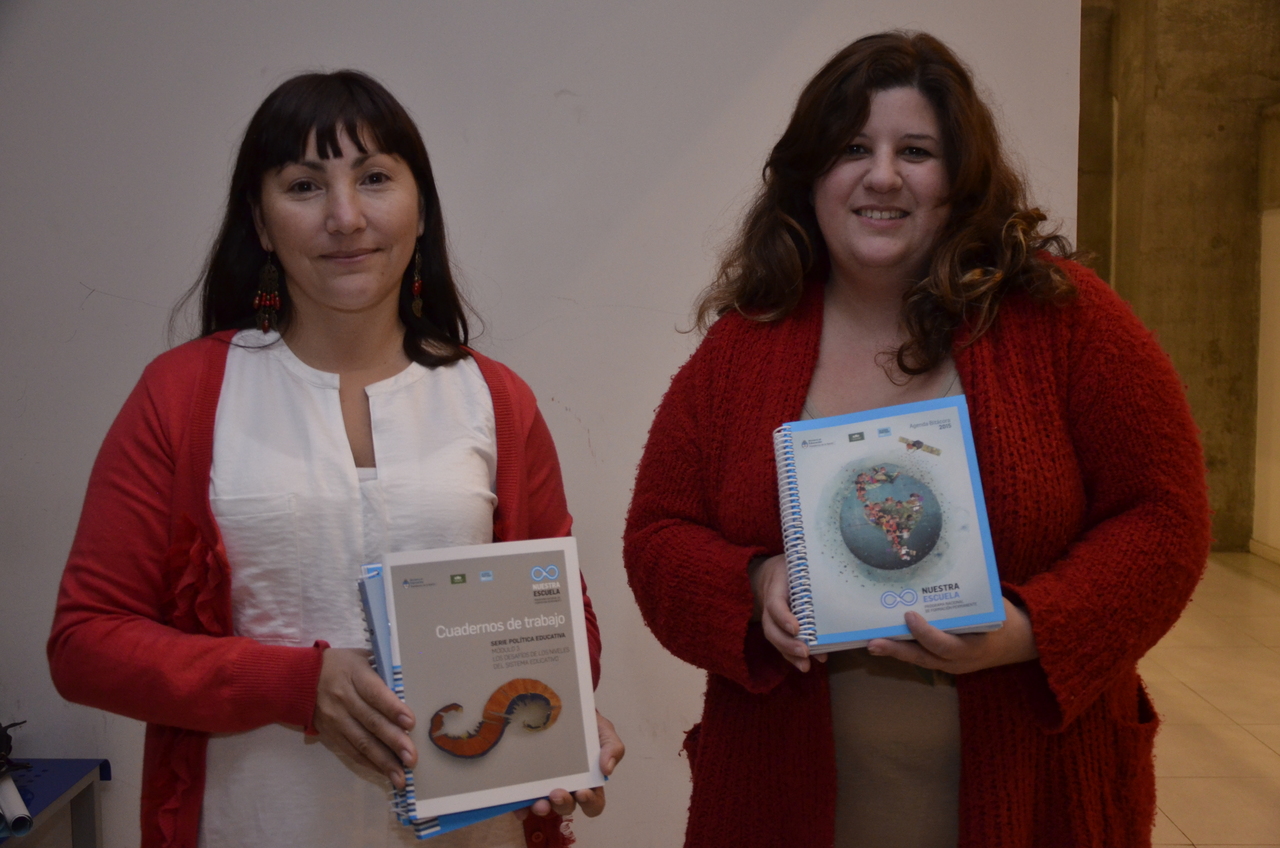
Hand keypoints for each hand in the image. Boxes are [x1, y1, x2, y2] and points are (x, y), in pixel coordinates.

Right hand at [312, 647, 416, 789]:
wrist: (300, 678)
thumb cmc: (341, 665)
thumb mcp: (361, 657)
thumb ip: (384, 670)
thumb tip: (410, 684)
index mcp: (354, 676)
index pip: (375, 694)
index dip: (392, 708)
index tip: (410, 723)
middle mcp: (344, 700)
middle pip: (371, 722)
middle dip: (394, 742)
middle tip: (412, 758)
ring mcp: (336, 719)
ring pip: (362, 743)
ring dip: (383, 761)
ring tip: (400, 777)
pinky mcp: (331, 734)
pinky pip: (351, 751)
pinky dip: (369, 764)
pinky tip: (384, 772)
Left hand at [516, 710, 624, 819]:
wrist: (562, 708)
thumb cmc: (586, 726)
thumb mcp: (604, 732)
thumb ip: (613, 748)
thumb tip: (607, 769)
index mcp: (589, 783)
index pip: (592, 803)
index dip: (589, 803)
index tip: (582, 792)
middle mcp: (567, 788)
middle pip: (567, 807)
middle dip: (563, 803)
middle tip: (556, 793)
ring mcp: (546, 787)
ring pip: (545, 807)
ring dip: (542, 808)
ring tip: (538, 802)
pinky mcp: (527, 783)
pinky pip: (522, 801)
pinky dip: (521, 808)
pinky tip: (519, 806)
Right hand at [749, 555, 824, 671]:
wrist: (772, 575)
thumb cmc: (792, 570)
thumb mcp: (799, 566)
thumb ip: (815, 574)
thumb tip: (844, 587)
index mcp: (776, 587)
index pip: (775, 604)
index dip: (784, 617)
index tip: (796, 628)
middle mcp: (770, 606)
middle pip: (771, 628)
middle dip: (787, 643)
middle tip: (804, 652)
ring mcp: (771, 618)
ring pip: (774, 639)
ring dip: (789, 654)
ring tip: (805, 666)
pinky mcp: (777, 627)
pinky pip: (781, 643)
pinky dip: (792, 656)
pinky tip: (806, 664)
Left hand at [865, 597, 1038, 673]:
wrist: (1019, 642)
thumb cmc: (1003, 617)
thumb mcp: (993, 606)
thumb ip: (970, 595)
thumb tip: (945, 569)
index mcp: (974, 646)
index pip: (945, 644)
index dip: (925, 633)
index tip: (909, 616)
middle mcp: (961, 661)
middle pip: (924, 658)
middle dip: (897, 650)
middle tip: (873, 643)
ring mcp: (952, 666)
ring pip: (920, 660)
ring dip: (895, 652)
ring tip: (871, 644)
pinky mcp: (946, 664)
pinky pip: (923, 657)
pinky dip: (904, 649)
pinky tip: (885, 641)